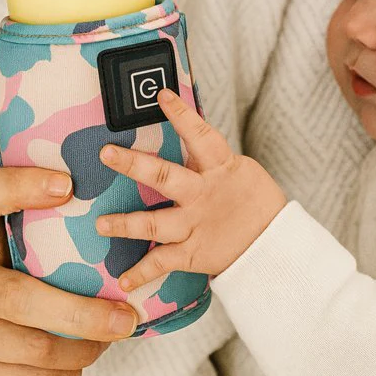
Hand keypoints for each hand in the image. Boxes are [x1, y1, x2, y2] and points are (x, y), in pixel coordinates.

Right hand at [0, 144, 137, 375]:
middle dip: (81, 311)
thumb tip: (62, 143)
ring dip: (81, 347)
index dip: (20, 185)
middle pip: (18, 296)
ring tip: (111, 336)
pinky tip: (80, 360)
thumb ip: (21, 197)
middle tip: (127, 315)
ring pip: (28, 348)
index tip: (68, 184)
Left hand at [95, 89, 286, 291]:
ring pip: (156, 223)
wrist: (275, 244)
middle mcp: (204, 195)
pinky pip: (164, 263)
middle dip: (135, 165)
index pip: (201, 135)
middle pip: (166, 178)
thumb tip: (184, 129)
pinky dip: (142, 273)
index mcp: (221, 168)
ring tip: (100, 224)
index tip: (161, 95)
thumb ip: (207, 157)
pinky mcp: (194, 253)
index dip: (182, 115)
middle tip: (107, 153)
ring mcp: (196, 225)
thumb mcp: (237, 170)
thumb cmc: (253, 201)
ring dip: (126, 224)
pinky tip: (123, 281)